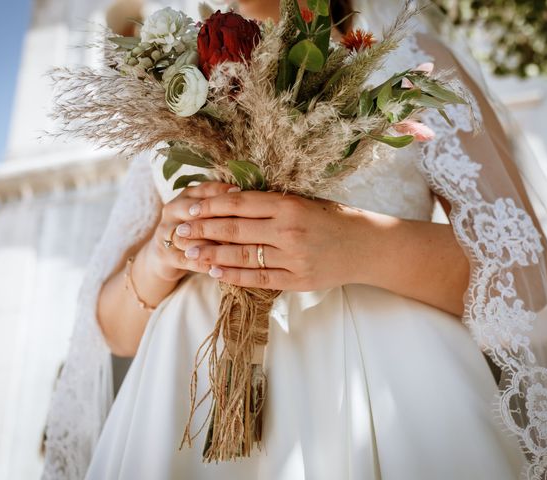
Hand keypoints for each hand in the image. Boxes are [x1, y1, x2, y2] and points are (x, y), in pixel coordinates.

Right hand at [144, 181, 240, 282]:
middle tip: (242, 227)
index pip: (206, 189)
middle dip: (218, 219)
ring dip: (210, 244)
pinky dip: (203, 263)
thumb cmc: (198, 231)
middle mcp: (173, 209)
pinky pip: (185, 259)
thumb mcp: (208, 214)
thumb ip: (225, 207)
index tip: (244, 197)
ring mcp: (165, 232)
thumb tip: (255, 202)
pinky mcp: (165, 255)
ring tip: (232, 250)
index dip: (224, 193)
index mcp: (186, 195)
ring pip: (189, 236)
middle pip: (194, 211)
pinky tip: (219, 267)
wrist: (166, 255)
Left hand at [174, 191, 374, 290]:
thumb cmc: (333, 219)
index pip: (239, 203)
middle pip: (234, 230)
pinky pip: (258, 279)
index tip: (190, 206)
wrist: (367, 246)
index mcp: (288, 204)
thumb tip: (231, 200)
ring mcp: (292, 258)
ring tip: (190, 252)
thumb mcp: (304, 201)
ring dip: (212, 254)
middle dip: (202, 230)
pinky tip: (214, 272)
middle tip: (179, 230)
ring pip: (242, 256)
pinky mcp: (296, 280)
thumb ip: (271, 202)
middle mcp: (288, 230)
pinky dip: (234, 276)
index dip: (211, 205)